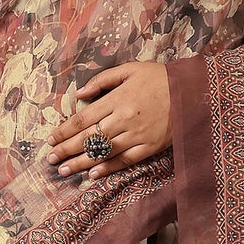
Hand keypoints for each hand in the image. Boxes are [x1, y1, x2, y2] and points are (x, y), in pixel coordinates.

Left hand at [46, 61, 171, 179]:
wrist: (193, 92)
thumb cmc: (160, 78)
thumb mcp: (131, 69)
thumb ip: (103, 79)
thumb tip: (79, 93)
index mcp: (117, 99)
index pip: (83, 118)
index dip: (64, 131)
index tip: (51, 140)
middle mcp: (123, 119)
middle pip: (88, 138)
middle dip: (66, 150)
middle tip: (50, 160)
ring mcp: (137, 135)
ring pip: (103, 152)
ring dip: (81, 163)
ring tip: (64, 171)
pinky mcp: (149, 147)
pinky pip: (125, 160)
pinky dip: (108, 168)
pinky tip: (93, 174)